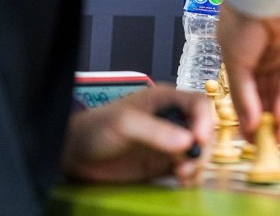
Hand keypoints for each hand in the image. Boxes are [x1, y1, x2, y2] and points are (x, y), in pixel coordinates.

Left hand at [59, 84, 211, 185]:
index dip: (205, 121)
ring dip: (197, 163)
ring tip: (184, 174)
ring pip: (197, 151)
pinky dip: (189, 175)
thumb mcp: (125, 124)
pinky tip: (181, 179)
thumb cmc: (95, 128)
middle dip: (202, 147)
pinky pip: (185, 168)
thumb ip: (155, 131)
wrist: (75, 155)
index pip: (198, 104)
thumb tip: (188, 141)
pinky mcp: (163, 164)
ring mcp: (168, 143)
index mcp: (165, 100)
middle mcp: (171, 120)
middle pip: (203, 129)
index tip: (200, 139)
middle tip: (191, 163)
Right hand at [217, 3, 279, 143]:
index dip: (246, 115)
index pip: (245, 93)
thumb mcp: (234, 63)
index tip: (247, 137)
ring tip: (277, 139)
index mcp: (240, 58)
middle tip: (264, 143)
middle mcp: (261, 58)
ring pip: (279, 92)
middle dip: (265, 120)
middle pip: (264, 95)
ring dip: (279, 116)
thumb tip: (246, 123)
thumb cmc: (239, 19)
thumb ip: (243, 95)